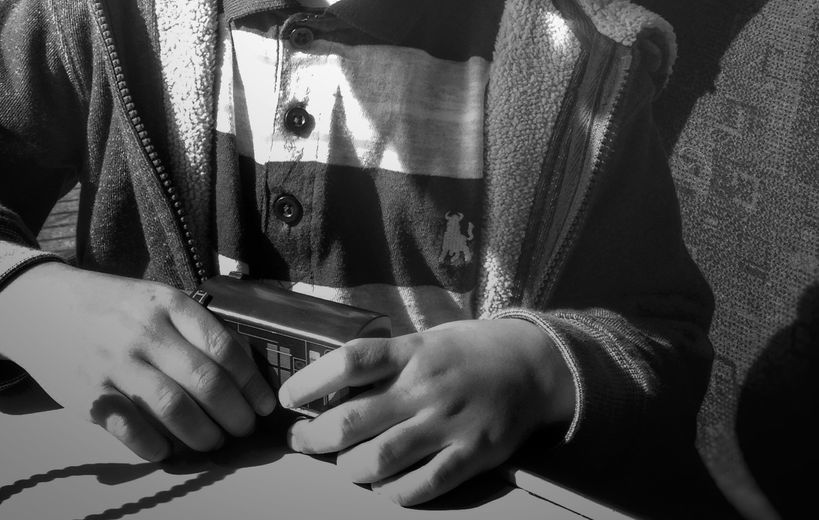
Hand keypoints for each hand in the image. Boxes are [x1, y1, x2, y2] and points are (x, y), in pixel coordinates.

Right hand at [0, 263, 276, 460]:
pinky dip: (156, 446)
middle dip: (235, 413)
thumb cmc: (116, 306)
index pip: (224, 347)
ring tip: (214, 441)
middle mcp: (146, 333)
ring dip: (203, 434)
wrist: (49, 307)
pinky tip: (168, 449)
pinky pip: (133, 430)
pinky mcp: (91, 396)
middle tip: (245, 428)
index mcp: (170, 305)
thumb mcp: (158, 299)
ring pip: (174, 409)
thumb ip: (195, 326)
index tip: (264, 404)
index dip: (251, 382)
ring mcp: (117, 364)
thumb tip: (242, 367)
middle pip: (205, 382)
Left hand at [278, 317, 575, 505]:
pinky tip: (381, 487)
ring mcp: (448, 423)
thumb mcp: (426, 339)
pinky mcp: (470, 455)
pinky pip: (420, 487)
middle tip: (302, 440)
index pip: (349, 362)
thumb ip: (386, 362)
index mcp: (412, 350)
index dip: (309, 382)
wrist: (532, 364)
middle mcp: (425, 386)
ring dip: (348, 470)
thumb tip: (331, 387)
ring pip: (379, 461)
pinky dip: (390, 494)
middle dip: (315, 437)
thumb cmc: (468, 350)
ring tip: (341, 466)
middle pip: (353, 420)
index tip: (287, 399)